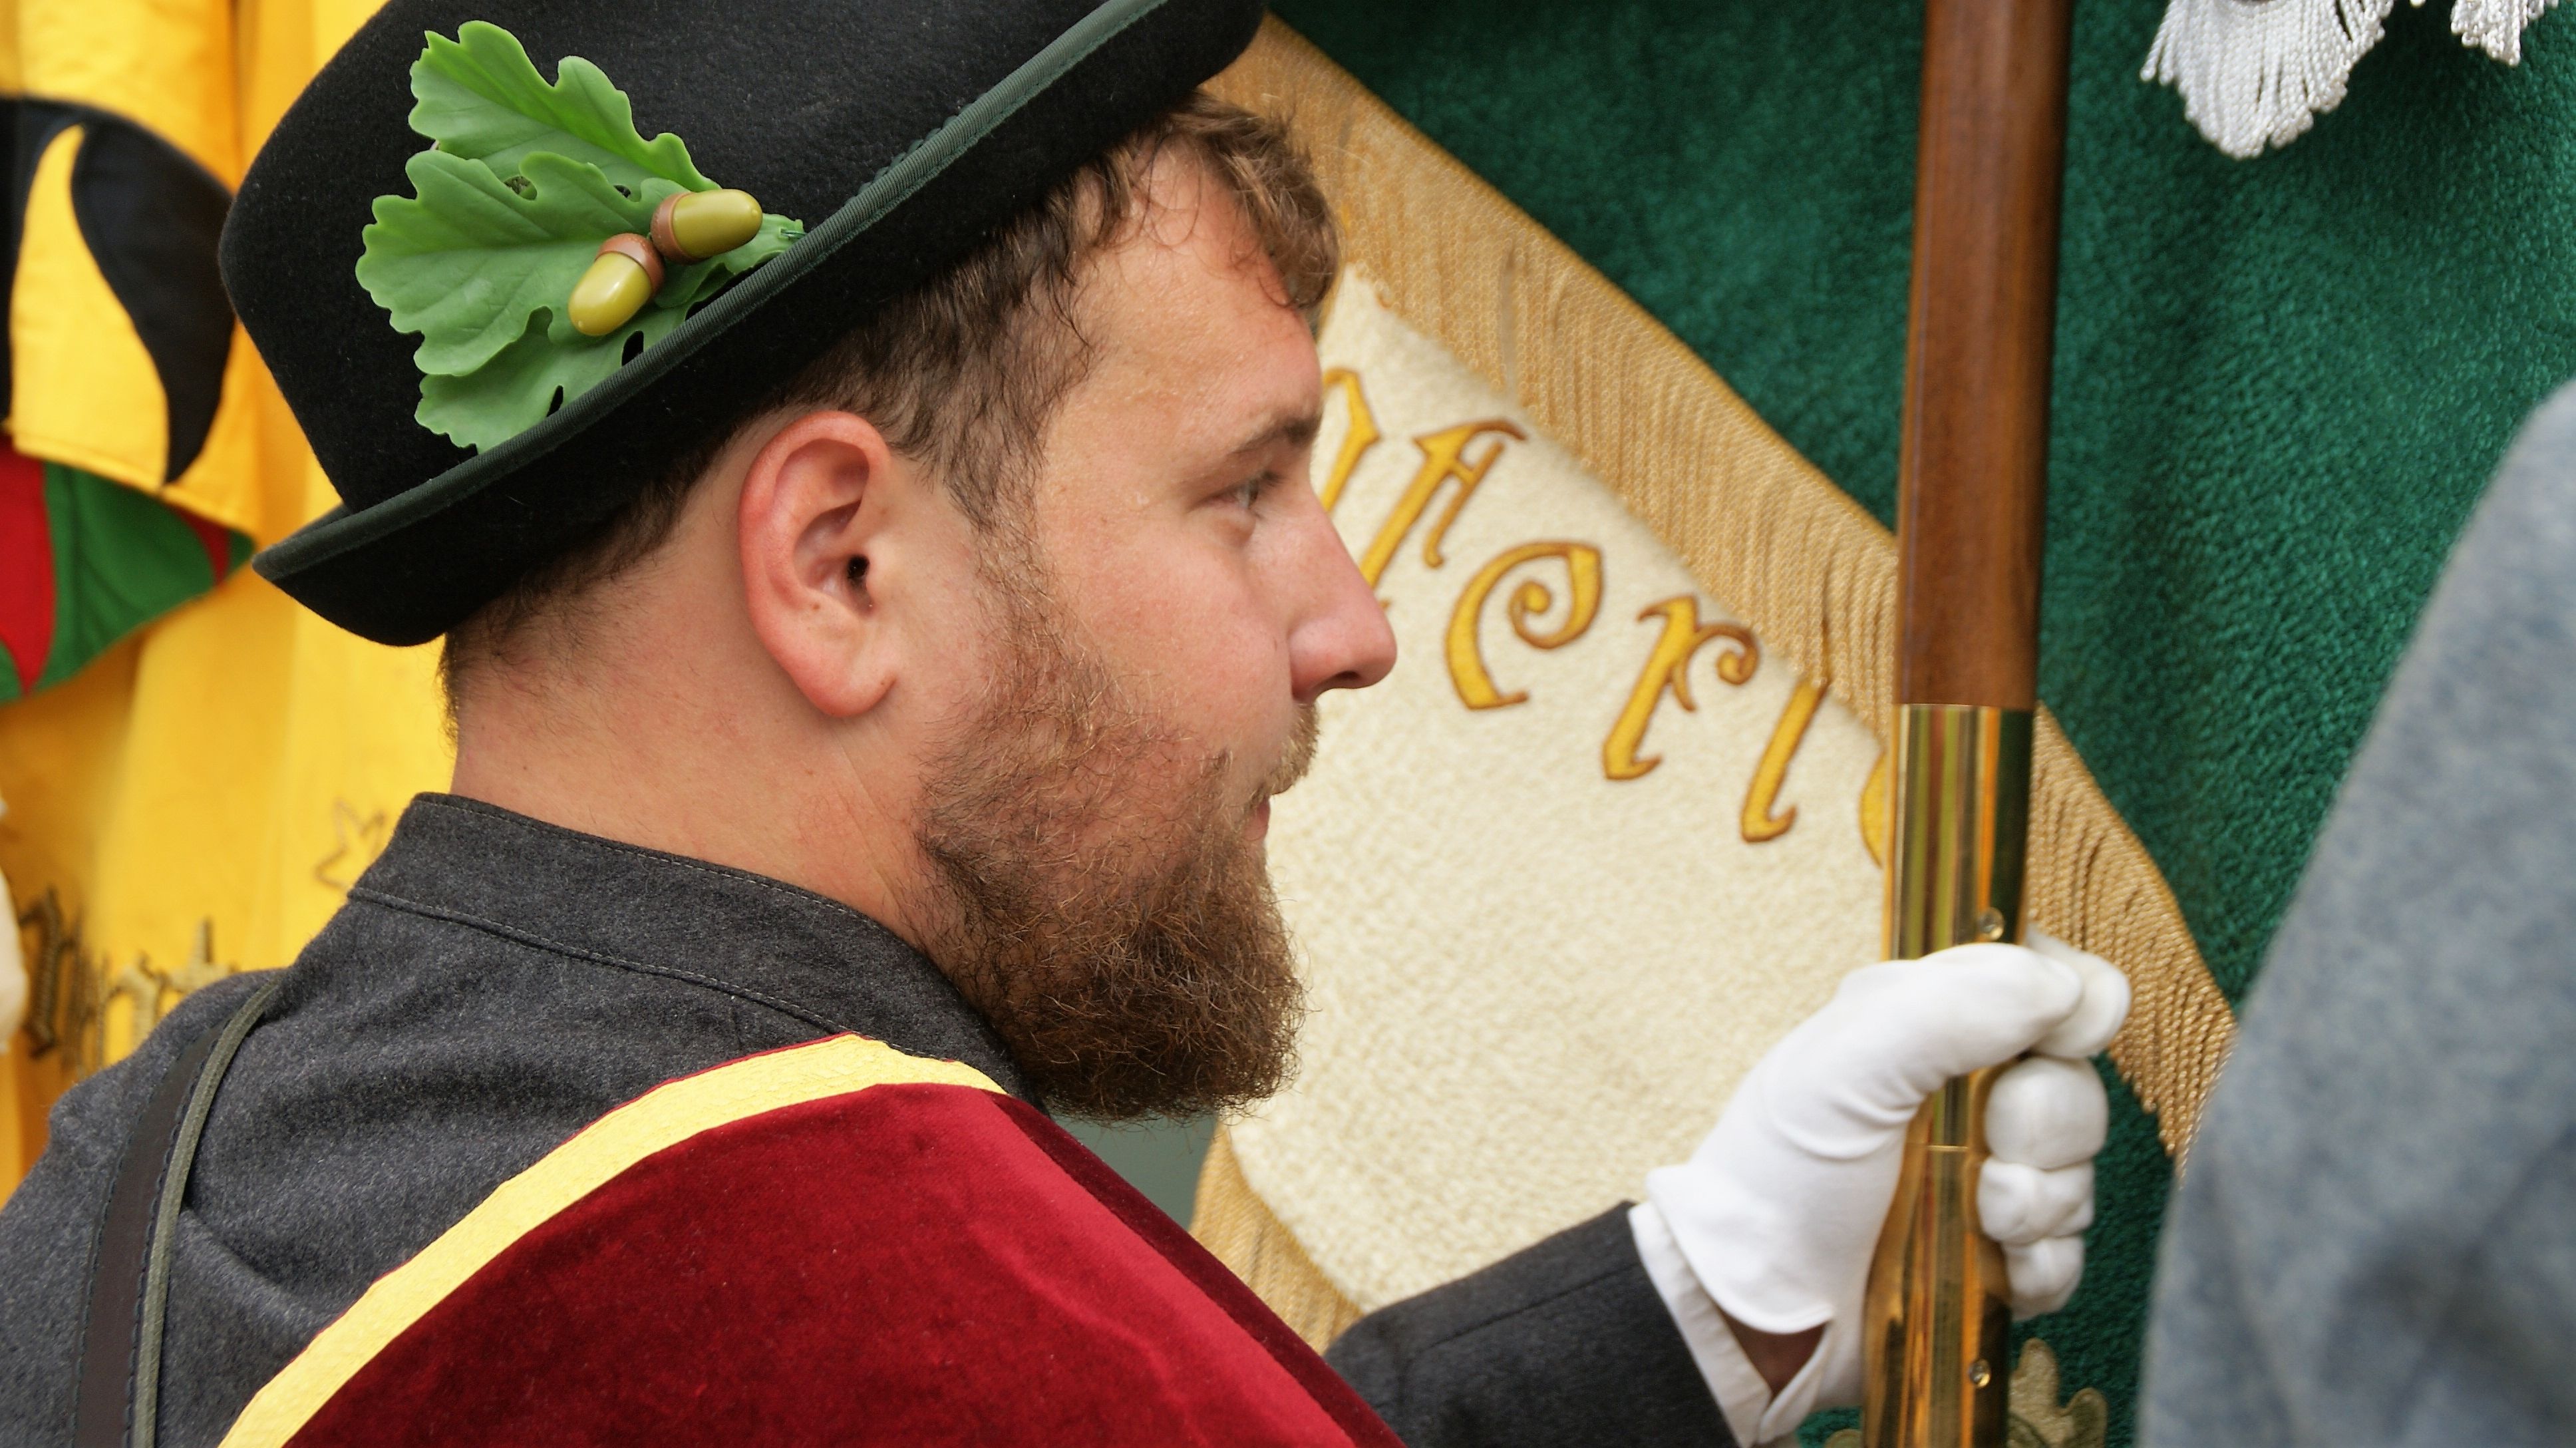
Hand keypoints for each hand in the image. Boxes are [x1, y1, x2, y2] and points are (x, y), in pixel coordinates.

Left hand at [1640, 932, 2127, 1436]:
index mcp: (1929, 1023)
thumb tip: (2061, 987)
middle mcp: (1965, 1092)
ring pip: (2079, 1173)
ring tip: (1972, 1214)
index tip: (2062, 1036)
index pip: (2048, 981)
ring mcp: (1987, 1174)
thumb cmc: (1781, 1174)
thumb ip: (1947, 1007)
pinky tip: (1986, 1262)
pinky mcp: (2000, 1254)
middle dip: (2043, 1123)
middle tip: (1987, 1147)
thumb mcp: (1844, 1066)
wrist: (1761, 1306)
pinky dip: (2035, 1264)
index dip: (2075, 1005)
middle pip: (2076, 1083)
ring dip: (2035, 1200)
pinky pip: (2069, 1253)